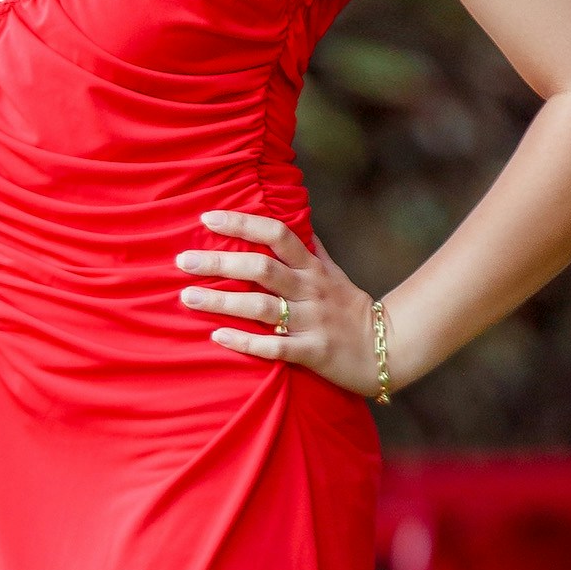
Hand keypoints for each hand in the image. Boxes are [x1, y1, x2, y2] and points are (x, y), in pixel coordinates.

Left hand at [177, 212, 387, 398]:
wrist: (388, 349)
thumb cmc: (351, 309)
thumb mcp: (334, 273)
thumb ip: (312, 248)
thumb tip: (297, 217)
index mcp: (313, 268)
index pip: (277, 235)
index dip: (243, 223)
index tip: (208, 218)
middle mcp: (310, 291)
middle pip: (261, 269)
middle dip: (220, 262)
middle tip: (182, 260)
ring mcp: (312, 321)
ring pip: (262, 307)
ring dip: (222, 301)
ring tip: (187, 297)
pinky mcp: (313, 353)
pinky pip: (274, 347)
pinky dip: (245, 342)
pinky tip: (217, 336)